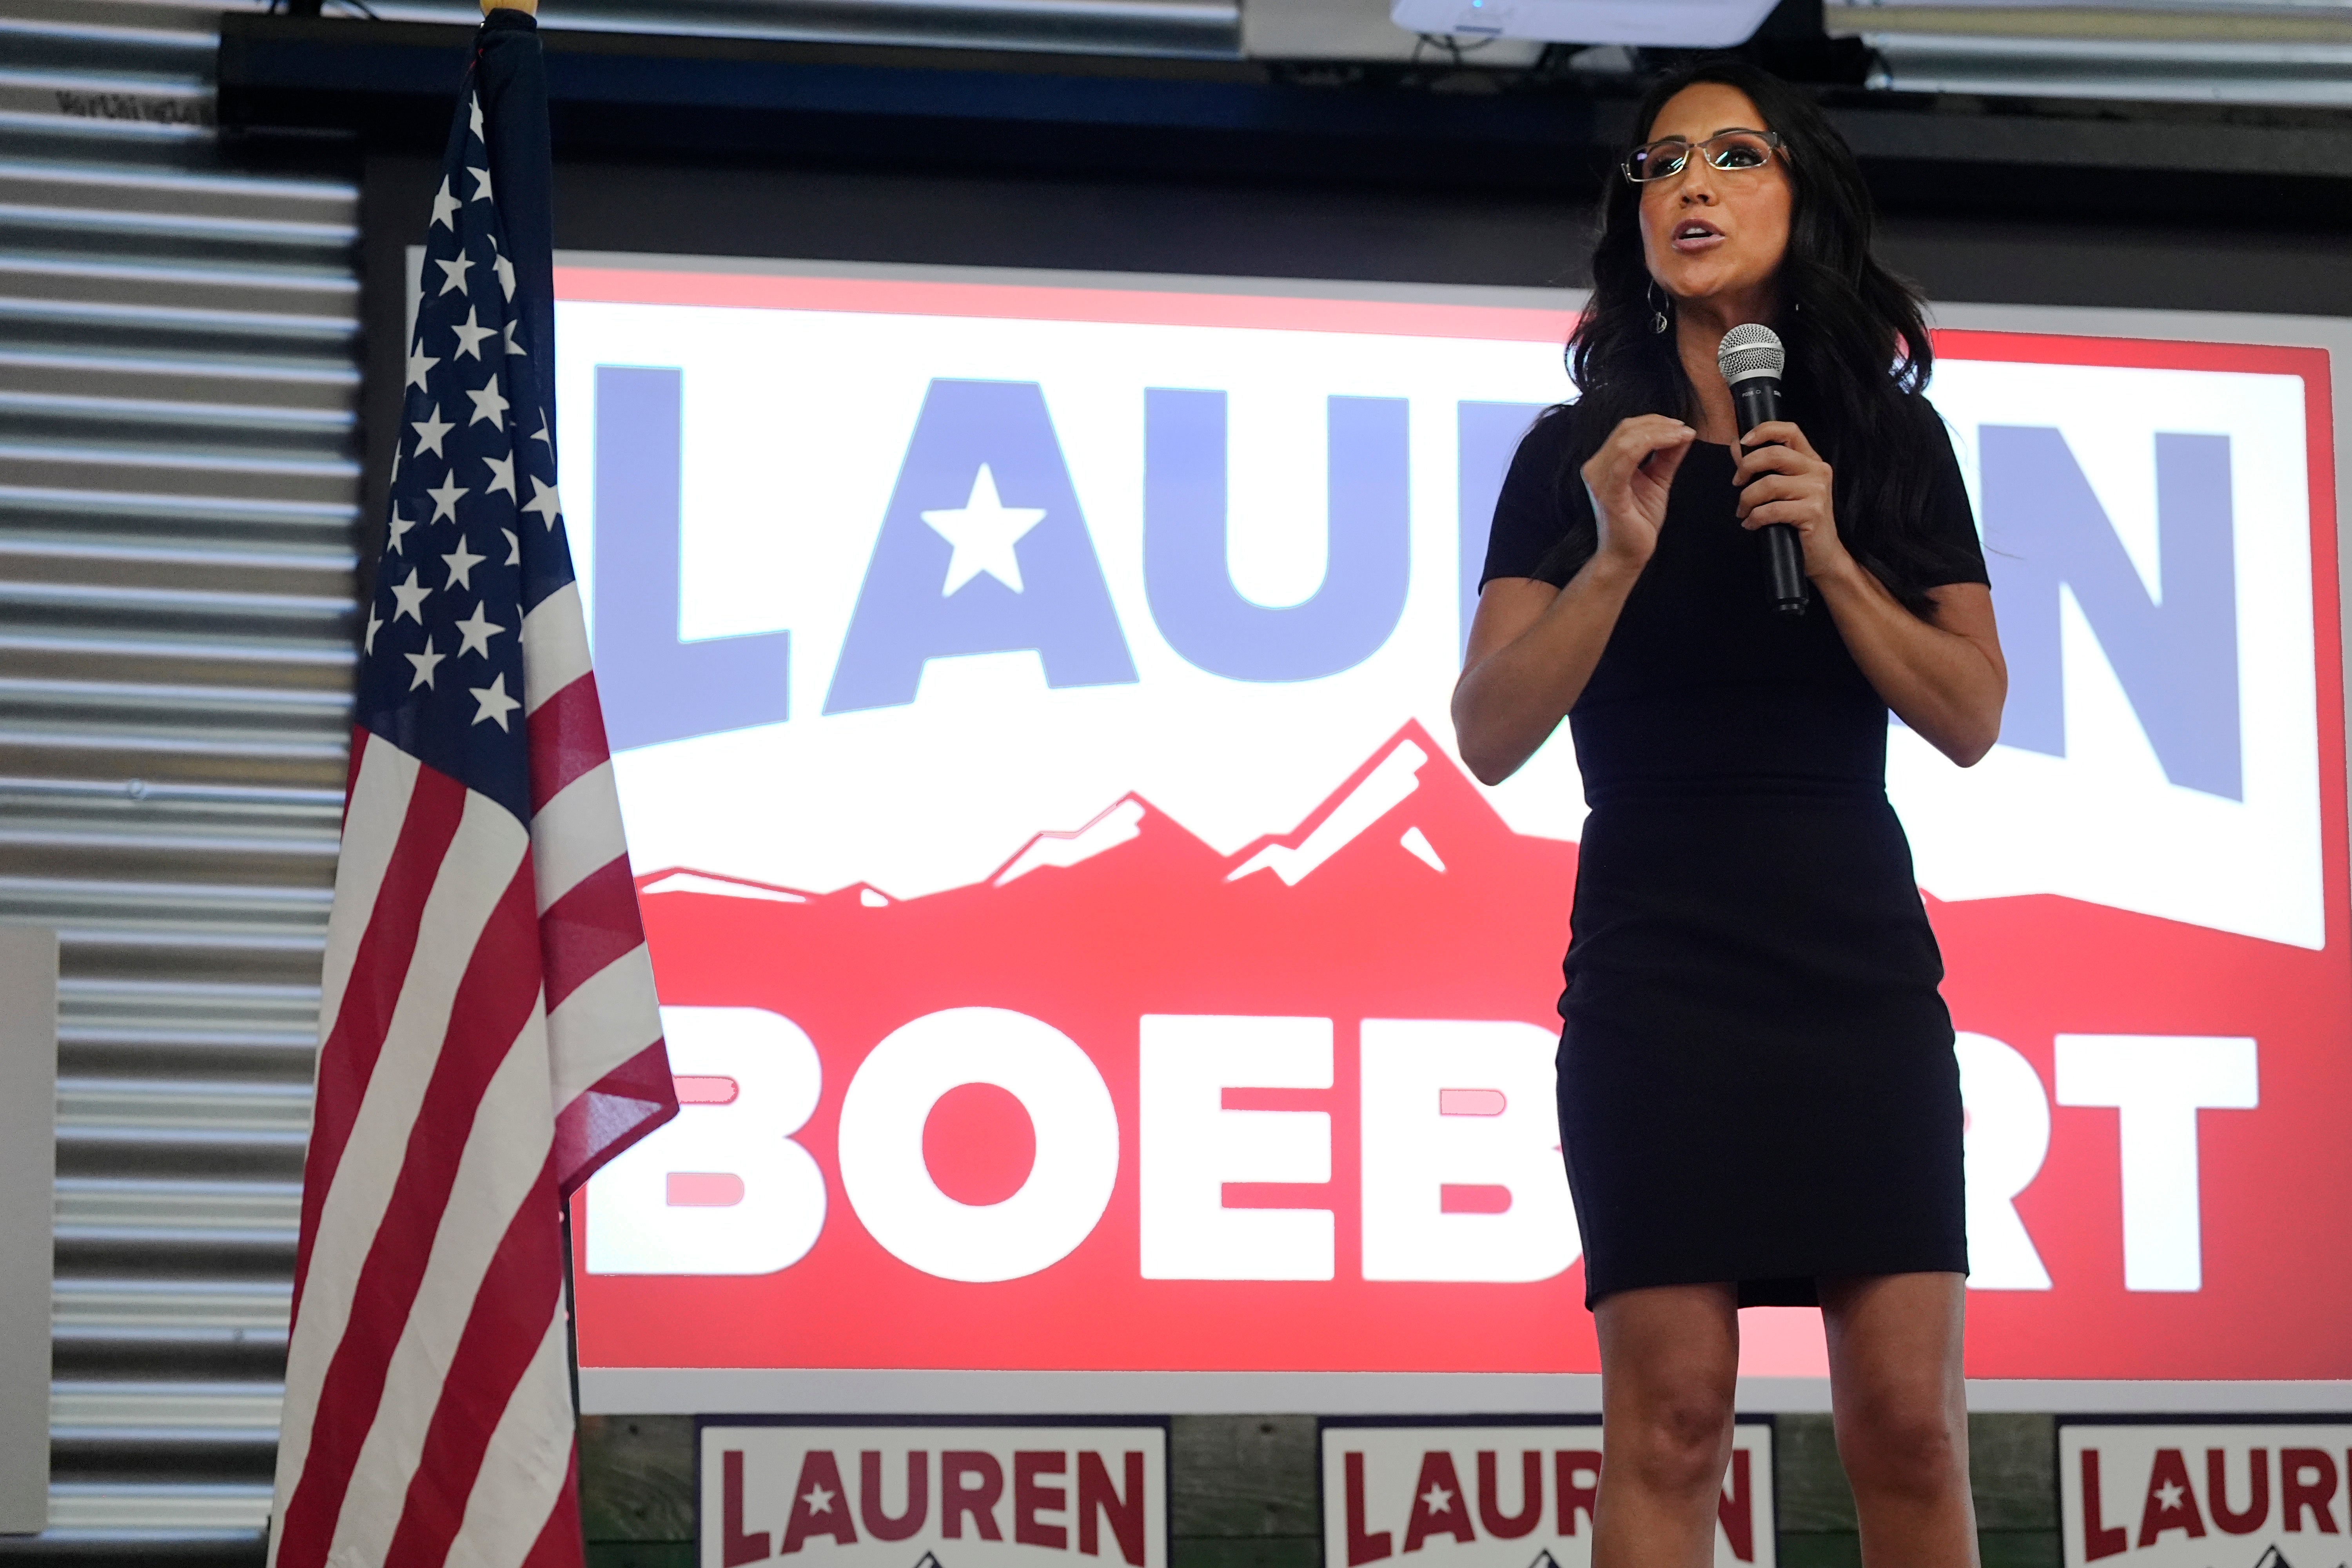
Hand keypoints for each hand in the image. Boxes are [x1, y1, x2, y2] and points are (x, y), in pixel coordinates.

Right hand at [1581, 415, 1695, 569]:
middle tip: (1684, 429)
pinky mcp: (1607, 493)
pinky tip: (1674, 443)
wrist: (1627, 555)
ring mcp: (1599, 479)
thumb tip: (1684, 433)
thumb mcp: (1657, 481)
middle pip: (1626, 429)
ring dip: (1659, 432)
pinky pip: (1626, 459)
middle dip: (1659, 424)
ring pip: (1627, 439)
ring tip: (1683, 435)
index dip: (1655, 422)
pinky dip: (1652, 444)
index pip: (1627, 430)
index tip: (1681, 427)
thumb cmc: (1639, 521)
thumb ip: (1667, 457)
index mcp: (1605, 463)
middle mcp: (1596, 467)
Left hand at [1734, 421, 1848, 578]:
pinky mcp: (1813, 512)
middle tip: (1736, 483)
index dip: (1764, 430)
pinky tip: (1751, 524)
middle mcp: (1817, 471)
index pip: (1790, 431)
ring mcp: (1817, 491)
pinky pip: (1772, 509)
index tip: (1742, 442)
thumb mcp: (1781, 490)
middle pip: (1774, 454)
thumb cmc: (1798, 522)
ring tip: (1743, 512)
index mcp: (1810, 461)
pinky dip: (1754, 518)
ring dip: (1746, 499)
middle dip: (1746, 467)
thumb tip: (1736, 447)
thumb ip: (1761, 467)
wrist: (1822, 555)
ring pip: (1769, 484)